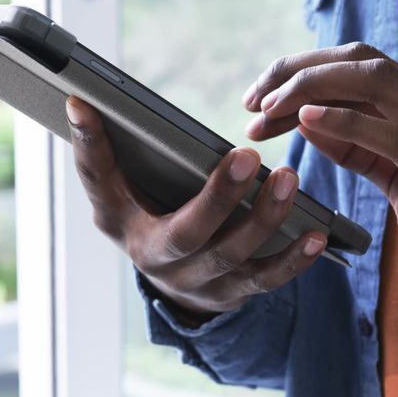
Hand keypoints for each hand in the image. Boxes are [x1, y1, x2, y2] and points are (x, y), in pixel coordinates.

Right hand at [65, 96, 327, 322]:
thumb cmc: (147, 220)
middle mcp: (159, 261)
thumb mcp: (119, 196)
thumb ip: (102, 156)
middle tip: (246, 156)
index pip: (101, 185)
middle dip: (218, 197)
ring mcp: (199, 283)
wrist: (173, 283)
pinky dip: (294, 259)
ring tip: (287, 179)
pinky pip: (267, 280)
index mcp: (123, 226)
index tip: (85, 105)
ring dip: (265, 219)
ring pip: (234, 256)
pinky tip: (317, 235)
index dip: (91, 150)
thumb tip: (80, 103)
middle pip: (189, 233)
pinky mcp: (235, 293)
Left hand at [243, 43, 397, 352]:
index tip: (261, 101)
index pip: (363, 69)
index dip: (305, 75)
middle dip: (297, 70)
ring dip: (308, 89)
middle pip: (361, 61)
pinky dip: (343, 122)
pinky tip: (304, 122)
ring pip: (373, 81)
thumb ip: (366, 150)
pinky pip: (388, 132)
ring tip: (265, 111)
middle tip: (251, 99)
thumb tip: (314, 121)